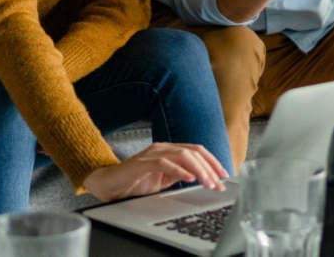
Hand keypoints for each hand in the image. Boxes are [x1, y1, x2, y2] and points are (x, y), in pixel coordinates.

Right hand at [82, 142, 228, 201]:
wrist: (109, 185)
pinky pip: (164, 163)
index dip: (213, 161)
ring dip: (199, 170)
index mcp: (170, 150)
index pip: (197, 150)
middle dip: (210, 167)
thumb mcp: (165, 181)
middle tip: (219, 183)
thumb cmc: (136, 183)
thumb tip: (203, 180)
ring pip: (183, 155)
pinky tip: (189, 178)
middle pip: (194, 152)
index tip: (224, 174)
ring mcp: (152, 153)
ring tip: (208, 183)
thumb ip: (181, 176)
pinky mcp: (142, 163)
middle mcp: (163, 148)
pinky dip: (179, 170)